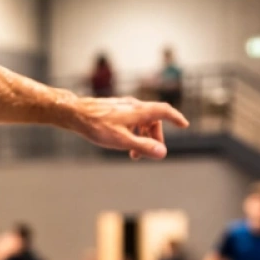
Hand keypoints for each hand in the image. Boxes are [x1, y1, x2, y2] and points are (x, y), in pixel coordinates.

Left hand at [68, 96, 187, 159]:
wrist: (74, 113)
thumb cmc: (96, 127)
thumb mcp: (121, 140)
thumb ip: (142, 147)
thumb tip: (162, 153)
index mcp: (139, 111)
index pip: (164, 111)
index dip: (176, 118)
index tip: (184, 125)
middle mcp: (134, 105)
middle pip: (153, 119)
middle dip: (155, 137)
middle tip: (151, 153)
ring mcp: (123, 106)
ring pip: (141, 120)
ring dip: (142, 137)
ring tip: (134, 154)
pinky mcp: (114, 108)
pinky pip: (131, 119)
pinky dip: (133, 131)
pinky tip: (123, 142)